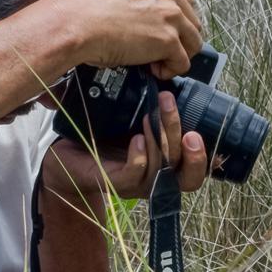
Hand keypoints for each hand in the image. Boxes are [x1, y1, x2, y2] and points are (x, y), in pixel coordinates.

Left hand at [42, 91, 209, 201]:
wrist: (67, 154)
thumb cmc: (103, 138)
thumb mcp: (134, 124)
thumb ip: (155, 115)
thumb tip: (173, 87)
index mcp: (164, 168)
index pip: (194, 173)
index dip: (204, 160)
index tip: (199, 134)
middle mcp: (154, 180)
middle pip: (185, 174)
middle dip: (187, 146)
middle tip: (177, 113)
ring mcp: (135, 184)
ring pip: (161, 169)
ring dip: (162, 140)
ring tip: (152, 113)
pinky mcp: (113, 182)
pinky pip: (134, 174)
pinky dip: (140, 157)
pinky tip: (138, 139)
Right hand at [57, 0, 202, 79]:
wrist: (75, 23)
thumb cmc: (80, 7)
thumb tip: (115, 5)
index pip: (182, 1)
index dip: (173, 21)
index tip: (161, 32)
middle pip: (192, 21)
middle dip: (180, 39)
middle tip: (160, 50)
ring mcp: (171, 16)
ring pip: (194, 43)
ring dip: (178, 55)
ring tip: (157, 62)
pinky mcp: (168, 39)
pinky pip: (183, 63)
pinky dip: (171, 71)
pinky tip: (154, 70)